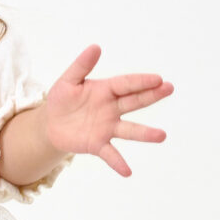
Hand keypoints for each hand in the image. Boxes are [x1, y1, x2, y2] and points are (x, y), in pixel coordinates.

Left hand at [41, 44, 172, 176]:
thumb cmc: (62, 99)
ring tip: (161, 136)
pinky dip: (118, 163)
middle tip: (169, 89)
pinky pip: (110, 154)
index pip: (126, 84)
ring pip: (129, 130)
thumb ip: (81, 66)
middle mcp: (111, 109)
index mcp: (106, 90)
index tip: (158, 78)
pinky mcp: (98, 144)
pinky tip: (127, 172)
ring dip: (145, 134)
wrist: (50, 123)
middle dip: (152, 96)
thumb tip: (95, 47)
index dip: (141, 81)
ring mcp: (107, 127)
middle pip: (134, 102)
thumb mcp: (68, 80)